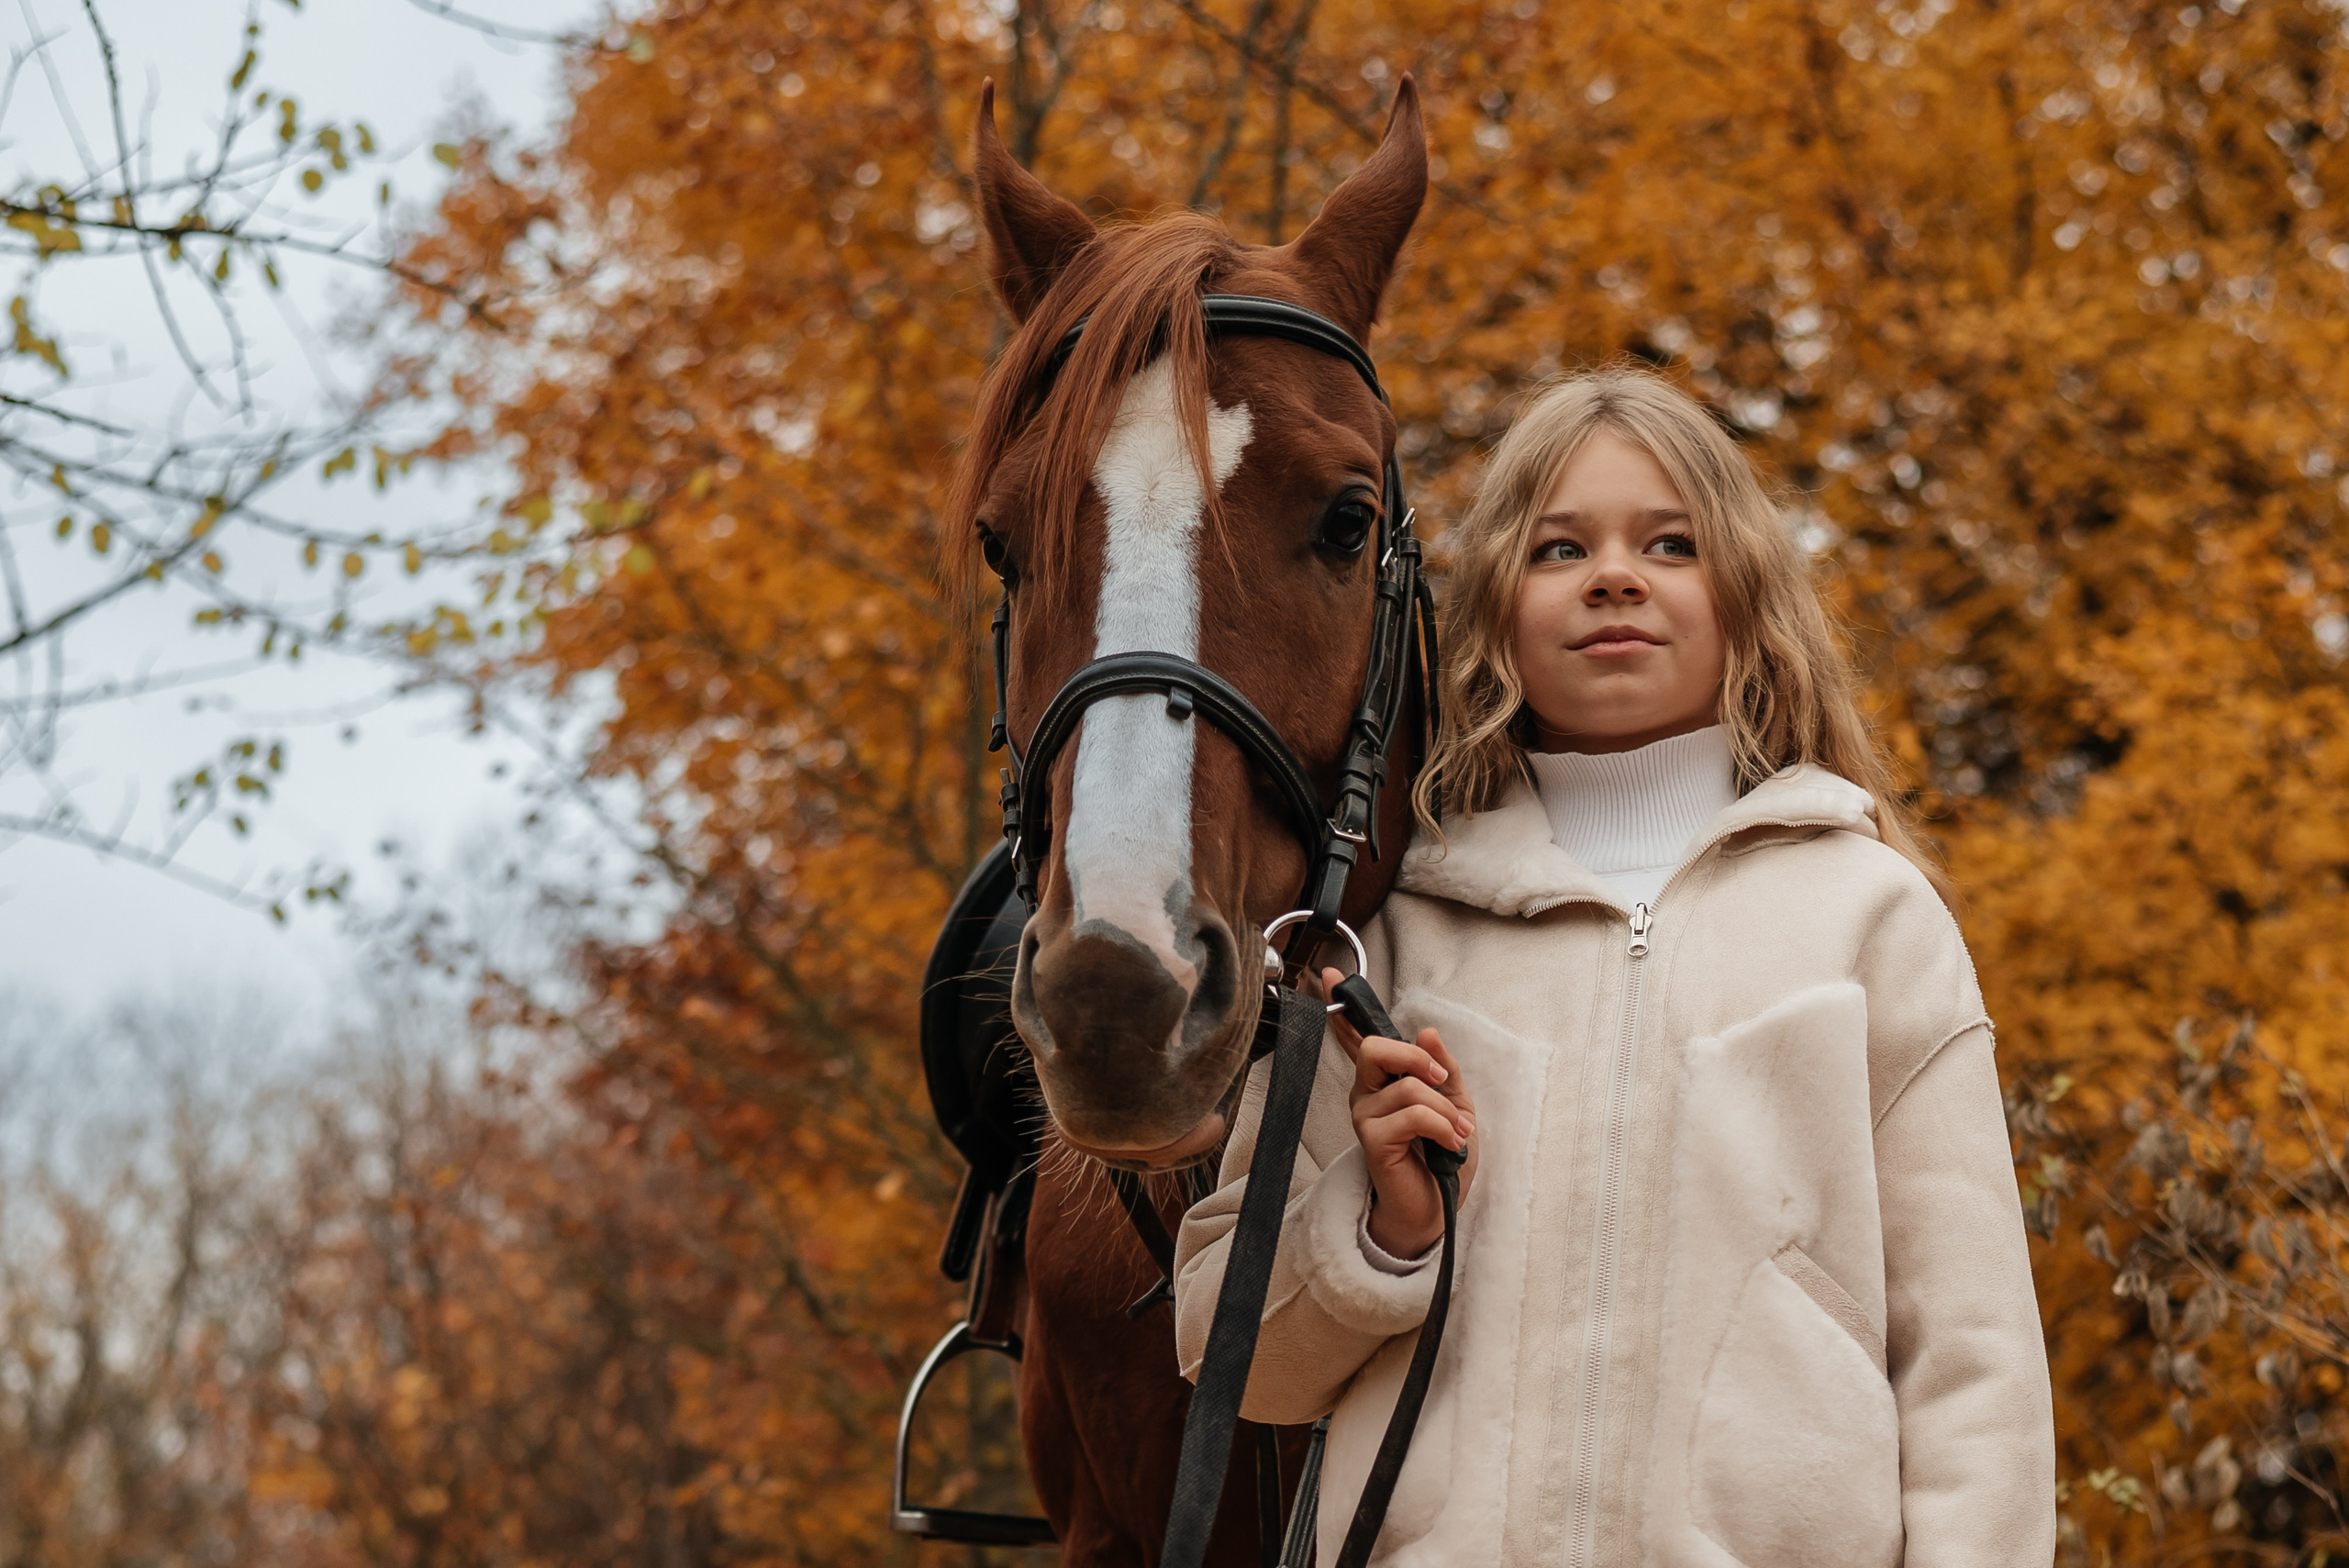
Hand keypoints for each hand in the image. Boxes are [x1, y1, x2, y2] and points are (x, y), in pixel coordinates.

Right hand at [1321, 968, 1478, 1260]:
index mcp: (1384, 1081)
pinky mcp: (1373, 1140)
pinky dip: (1444, 1127)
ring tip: (1457, 1134)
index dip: (1343, 1005)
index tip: (1329, 973)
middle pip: (1376, 1047)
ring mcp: (1365, 1116)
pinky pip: (1414, 1114)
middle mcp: (1367, 1094)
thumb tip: (1426, 1032)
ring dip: (1446, 1111)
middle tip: (1439, 1081)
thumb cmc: (1443, 1158)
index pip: (1357, 1037)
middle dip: (1414, 1058)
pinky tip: (1451, 1144)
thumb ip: (1441, 1068)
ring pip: (1408, 1087)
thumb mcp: (1455, 1104)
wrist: (1439, 1208)